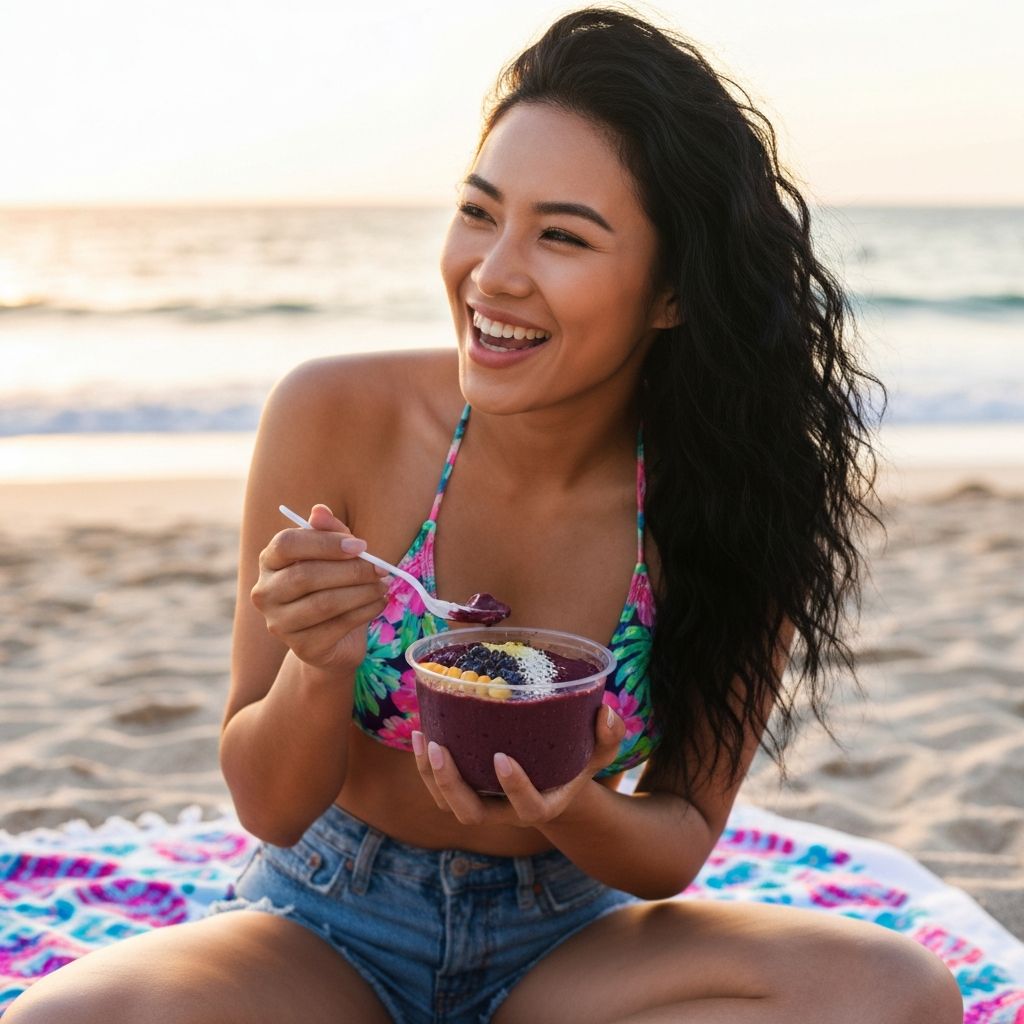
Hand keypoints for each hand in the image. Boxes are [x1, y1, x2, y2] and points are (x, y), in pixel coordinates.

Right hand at [250, 504, 388, 671]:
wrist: (334, 638)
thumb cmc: (333, 584)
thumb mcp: (335, 553)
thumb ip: (329, 531)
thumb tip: (319, 510)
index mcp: (269, 561)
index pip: (286, 544)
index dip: (326, 543)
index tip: (361, 546)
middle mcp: (265, 593)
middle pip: (306, 576)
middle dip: (351, 570)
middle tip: (381, 568)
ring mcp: (279, 624)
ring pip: (324, 603)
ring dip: (362, 592)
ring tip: (383, 585)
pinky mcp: (301, 648)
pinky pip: (337, 626)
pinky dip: (365, 612)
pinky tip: (379, 603)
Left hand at [411, 704, 625, 827]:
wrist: (550, 781)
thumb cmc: (574, 760)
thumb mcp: (597, 751)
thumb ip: (608, 736)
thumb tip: (607, 712)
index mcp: (543, 806)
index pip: (529, 809)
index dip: (515, 788)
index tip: (502, 758)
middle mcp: (507, 813)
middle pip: (472, 815)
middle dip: (452, 786)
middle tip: (440, 750)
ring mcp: (482, 805)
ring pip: (448, 804)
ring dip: (430, 776)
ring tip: (424, 738)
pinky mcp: (464, 792)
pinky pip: (437, 789)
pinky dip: (423, 766)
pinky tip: (421, 732)